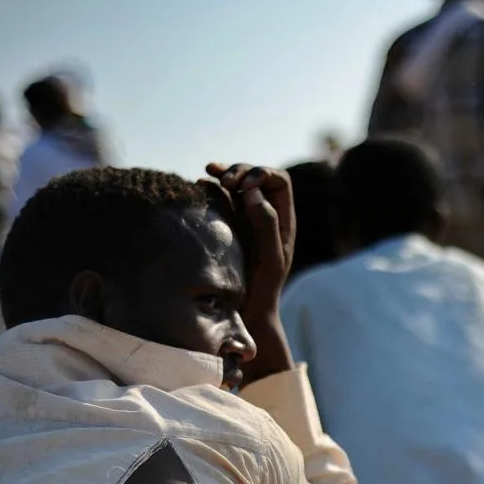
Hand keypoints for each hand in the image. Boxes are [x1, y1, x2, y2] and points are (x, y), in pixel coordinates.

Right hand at [206, 163, 296, 381]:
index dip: (262, 174)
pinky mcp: (226, 226)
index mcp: (283, 221)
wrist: (246, 312)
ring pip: (237, 185)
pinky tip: (200, 184)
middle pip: (257, 178)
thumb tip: (253, 192)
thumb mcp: (270, 259)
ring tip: (208, 173)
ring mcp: (245, 220)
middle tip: (224, 181)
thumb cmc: (262, 290)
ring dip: (224, 175)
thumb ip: (266, 225)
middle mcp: (266, 216)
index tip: (244, 186)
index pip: (279, 182)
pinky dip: (211, 187)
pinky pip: (221, 199)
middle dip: (240, 171)